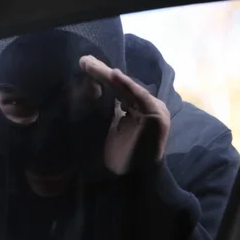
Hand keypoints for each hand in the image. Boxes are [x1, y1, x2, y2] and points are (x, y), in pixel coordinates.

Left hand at [79, 55, 169, 175]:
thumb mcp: (111, 128)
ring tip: (91, 65)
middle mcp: (146, 104)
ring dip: (108, 75)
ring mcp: (153, 109)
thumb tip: (91, 91)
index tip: (83, 64)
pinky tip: (113, 74)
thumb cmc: (122, 157)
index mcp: (135, 107)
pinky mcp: (156, 115)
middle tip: (83, 61)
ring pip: (126, 88)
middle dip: (100, 72)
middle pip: (120, 85)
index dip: (99, 76)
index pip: (115, 88)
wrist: (136, 179)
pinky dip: (126, 85)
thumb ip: (108, 110)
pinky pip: (139, 96)